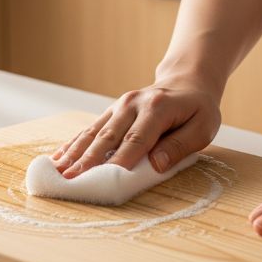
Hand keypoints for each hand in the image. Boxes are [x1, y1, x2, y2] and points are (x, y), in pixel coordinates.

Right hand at [51, 74, 221, 178]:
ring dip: (75, 153)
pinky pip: (90, 128)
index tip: (105, 179)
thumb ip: (180, 146)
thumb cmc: (198, 110)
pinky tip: (58, 158)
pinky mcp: (111, 111)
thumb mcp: (203, 128)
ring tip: (58, 171)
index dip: (120, 160)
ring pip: (93, 132)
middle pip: (108, 136)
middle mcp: (133, 104)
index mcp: (157, 108)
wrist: (186, 82)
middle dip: (88, 160)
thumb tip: (156, 164)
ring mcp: (119, 106)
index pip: (137, 139)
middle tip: (71, 179)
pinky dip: (73, 144)